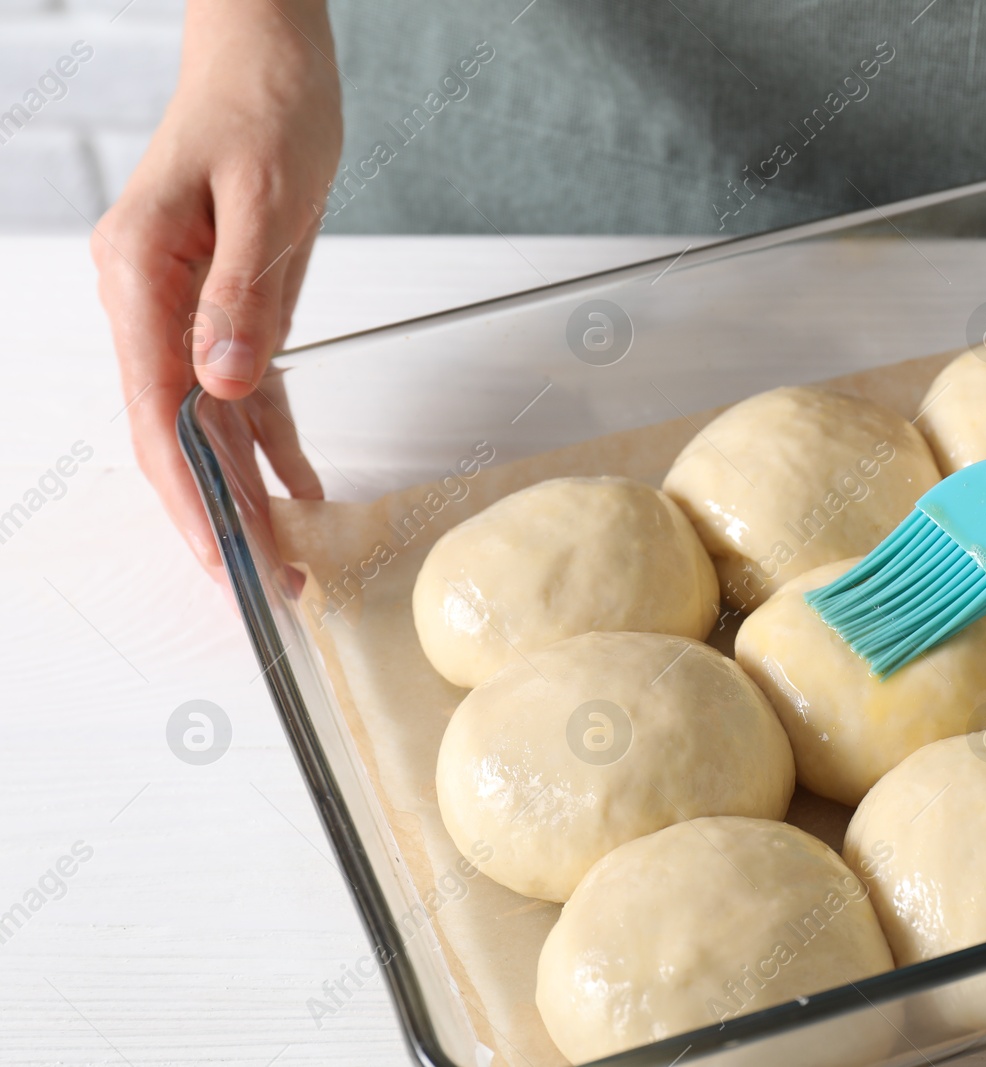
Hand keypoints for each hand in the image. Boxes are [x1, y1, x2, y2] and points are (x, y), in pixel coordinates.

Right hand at [93, 0, 339, 577]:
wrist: (269, 57)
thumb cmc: (262, 105)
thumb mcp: (265, 198)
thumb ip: (242, 294)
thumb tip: (223, 384)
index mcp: (140, 276)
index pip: (158, 412)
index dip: (189, 493)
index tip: (221, 556)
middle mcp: (152, 304)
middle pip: (180, 434)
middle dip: (220, 513)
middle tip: (267, 583)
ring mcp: (187, 311)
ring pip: (213, 425)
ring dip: (247, 492)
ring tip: (287, 559)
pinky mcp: (231, 309)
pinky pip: (249, 394)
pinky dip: (274, 442)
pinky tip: (301, 488)